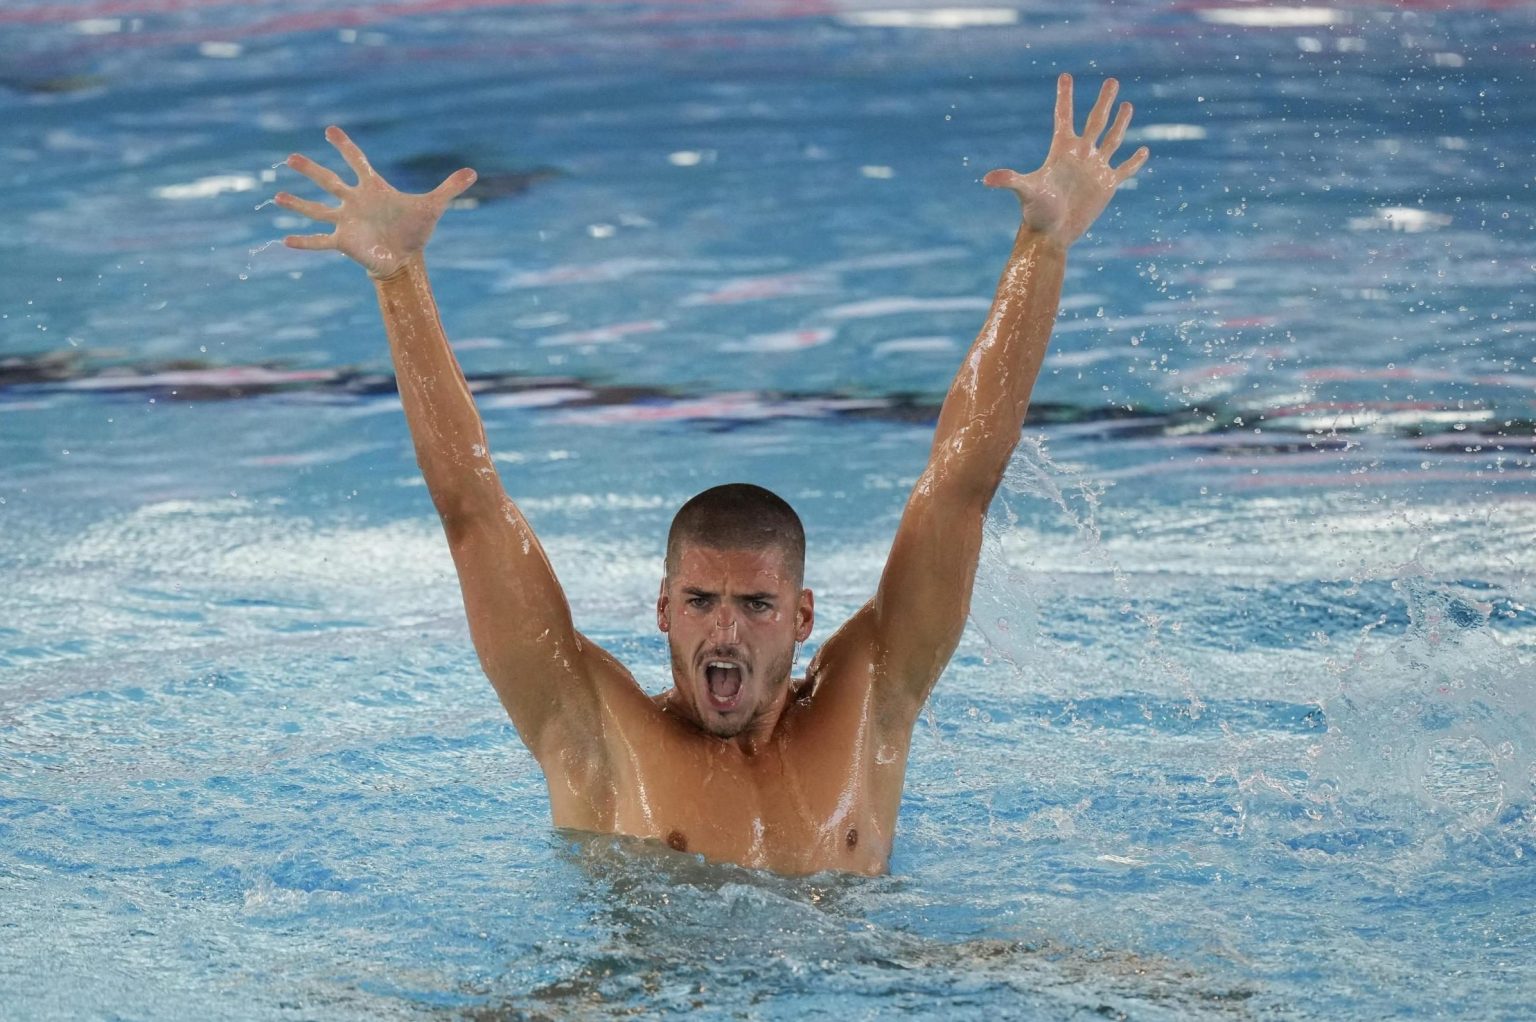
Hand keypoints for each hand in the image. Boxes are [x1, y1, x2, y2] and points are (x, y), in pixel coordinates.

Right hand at [276, 126, 476, 278]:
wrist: (405, 257)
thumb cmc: (414, 228)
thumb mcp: (433, 207)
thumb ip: (450, 187)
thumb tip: (473, 171)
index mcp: (372, 189)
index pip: (357, 162)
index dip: (345, 147)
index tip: (330, 130)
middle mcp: (353, 202)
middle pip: (329, 182)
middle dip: (311, 171)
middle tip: (290, 157)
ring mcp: (345, 221)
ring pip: (317, 210)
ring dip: (298, 204)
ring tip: (277, 196)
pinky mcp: (343, 242)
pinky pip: (320, 241)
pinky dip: (304, 242)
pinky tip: (283, 240)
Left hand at [983, 74, 1148, 246]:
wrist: (1051, 234)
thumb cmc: (1036, 212)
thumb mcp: (1026, 191)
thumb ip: (1009, 180)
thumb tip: (986, 179)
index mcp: (1062, 150)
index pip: (1064, 116)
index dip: (1065, 96)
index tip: (1065, 75)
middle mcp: (1080, 155)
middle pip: (1095, 121)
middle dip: (1104, 101)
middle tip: (1112, 81)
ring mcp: (1095, 168)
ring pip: (1112, 139)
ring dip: (1121, 122)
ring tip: (1127, 104)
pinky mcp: (1107, 185)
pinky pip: (1125, 169)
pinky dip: (1135, 161)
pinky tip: (1144, 150)